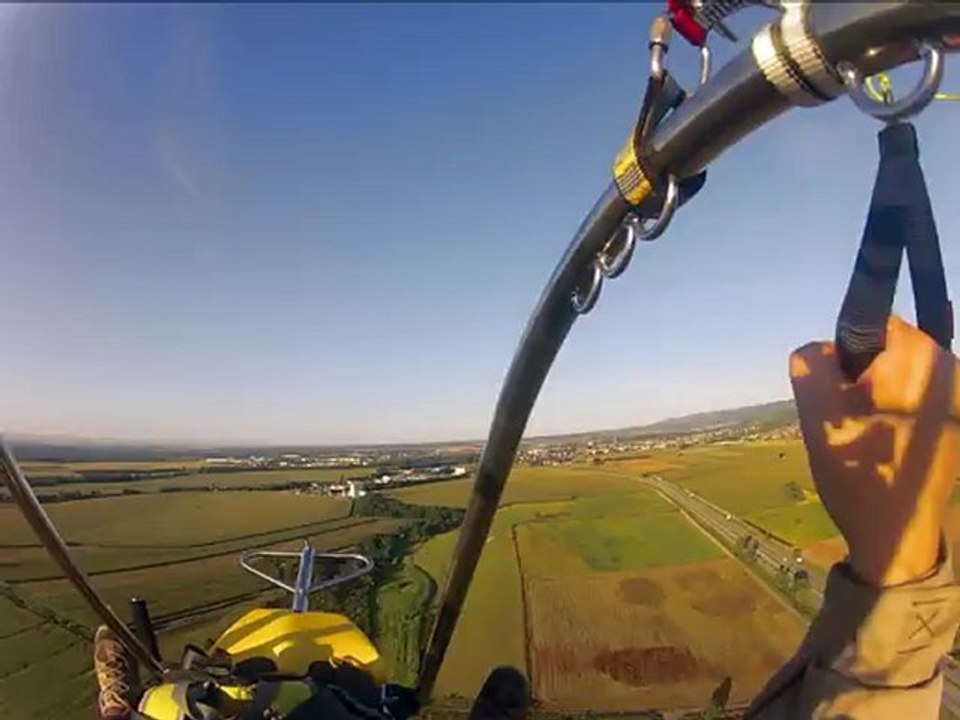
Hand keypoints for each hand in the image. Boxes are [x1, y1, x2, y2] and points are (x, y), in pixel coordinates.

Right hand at [789, 315, 959, 586]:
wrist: (898, 537)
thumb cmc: (857, 473)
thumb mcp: (817, 414)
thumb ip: (811, 364)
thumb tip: (822, 351)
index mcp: (920, 359)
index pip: (874, 322)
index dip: (846, 355)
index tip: (841, 393)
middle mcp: (951, 370)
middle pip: (891, 348)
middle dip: (864, 376)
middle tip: (848, 419)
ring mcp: (959, 398)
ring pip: (903, 374)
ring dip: (879, 396)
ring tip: (867, 436)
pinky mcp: (958, 422)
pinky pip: (918, 397)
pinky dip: (897, 412)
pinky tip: (885, 446)